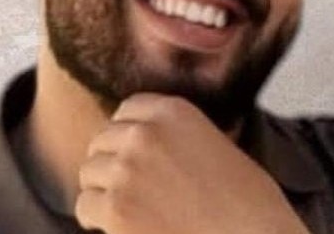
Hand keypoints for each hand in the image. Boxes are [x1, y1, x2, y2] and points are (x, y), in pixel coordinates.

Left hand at [75, 93, 310, 233]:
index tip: (132, 156)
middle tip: (130, 189)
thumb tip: (150, 147)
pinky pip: (85, 207)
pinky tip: (120, 228)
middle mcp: (144, 133)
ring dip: (102, 191)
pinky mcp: (116, 208)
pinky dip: (97, 220)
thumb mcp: (216, 145)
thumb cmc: (248, 203)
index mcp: (173, 111)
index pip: (126, 110)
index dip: (126, 135)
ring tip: (126, 210)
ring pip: (89, 173)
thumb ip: (177, 136)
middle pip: (102, 141)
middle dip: (111, 163)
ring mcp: (127, 169)